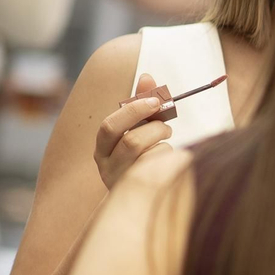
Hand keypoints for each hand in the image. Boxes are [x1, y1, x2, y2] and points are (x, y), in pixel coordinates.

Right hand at [94, 73, 173, 190]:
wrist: (139, 197)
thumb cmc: (138, 155)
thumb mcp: (134, 129)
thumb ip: (139, 104)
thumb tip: (147, 77)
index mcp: (102, 147)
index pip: (110, 126)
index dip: (133, 111)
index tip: (155, 101)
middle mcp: (108, 166)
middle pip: (132, 143)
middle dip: (155, 129)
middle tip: (166, 126)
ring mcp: (125, 183)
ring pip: (151, 157)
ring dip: (165, 145)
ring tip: (166, 144)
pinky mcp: (144, 192)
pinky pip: (165, 171)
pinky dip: (172, 161)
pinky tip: (169, 163)